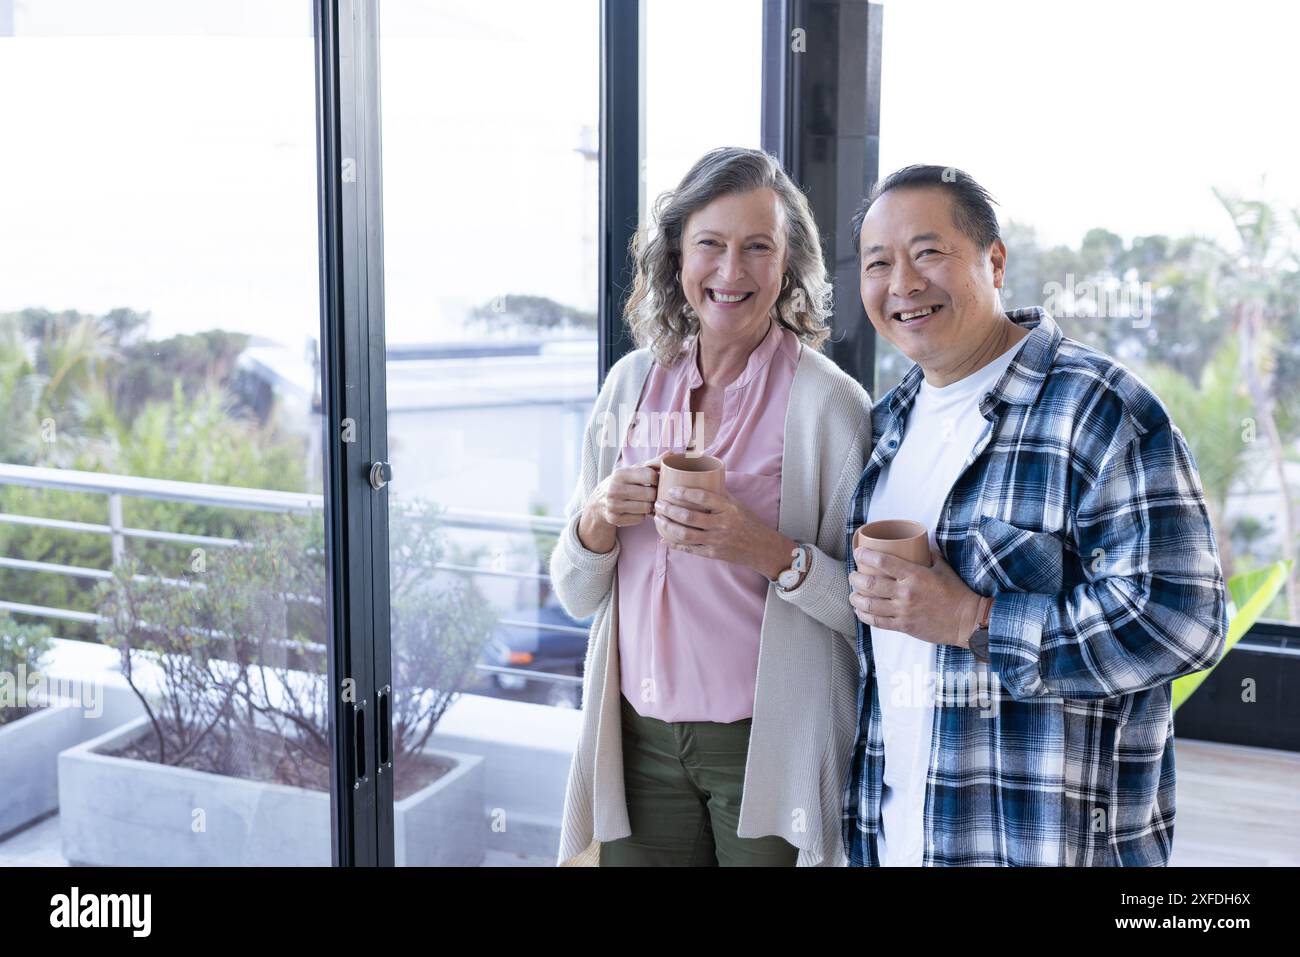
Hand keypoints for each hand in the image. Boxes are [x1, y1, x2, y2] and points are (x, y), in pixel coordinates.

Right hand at [578, 455, 662, 552]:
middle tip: (651, 494)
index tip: (655, 481)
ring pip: (646, 508)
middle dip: (654, 495)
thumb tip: (671, 454)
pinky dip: (641, 516)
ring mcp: (613, 505)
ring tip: (644, 502)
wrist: (598, 502)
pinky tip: (636, 510)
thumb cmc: (622, 483)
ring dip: (649, 506)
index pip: (650, 475)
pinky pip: (639, 519)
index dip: (657, 479)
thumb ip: (653, 463)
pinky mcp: (614, 519)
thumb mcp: (633, 470)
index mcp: (620, 473)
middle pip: (650, 494)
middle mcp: (615, 489)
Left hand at [653, 485, 795, 578]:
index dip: (685, 493)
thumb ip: (719, 494)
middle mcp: (723, 524)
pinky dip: (675, 544)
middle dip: (670, 510)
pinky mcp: (714, 554)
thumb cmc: (747, 522)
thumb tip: (700, 477)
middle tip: (658, 504)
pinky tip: (664, 538)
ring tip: (658, 518)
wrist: (762, 548)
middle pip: (690, 518)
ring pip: (687, 535)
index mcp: (729, 508)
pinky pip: (690, 549)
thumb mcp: (736, 505)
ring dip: (668, 527)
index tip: (671, 490)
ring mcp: (717, 541)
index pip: (703, 498)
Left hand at [848, 544, 982, 647]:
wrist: (966, 620)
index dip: (866, 555)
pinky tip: (860, 610)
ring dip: (856, 598)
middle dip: (855, 578)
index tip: (858, 552)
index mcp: (915, 575)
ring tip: (852, 594)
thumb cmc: (956, 592)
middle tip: (853, 575)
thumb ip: (928, 554)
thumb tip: (917, 543)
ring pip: (869, 605)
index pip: (883, 562)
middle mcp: (906, 593)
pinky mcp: (903, 626)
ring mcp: (903, 611)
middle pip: (870, 584)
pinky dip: (864, 616)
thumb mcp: (942, 567)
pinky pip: (877, 622)